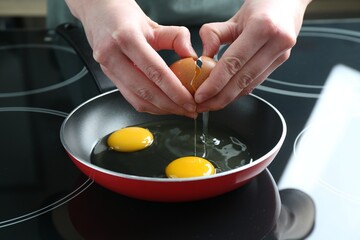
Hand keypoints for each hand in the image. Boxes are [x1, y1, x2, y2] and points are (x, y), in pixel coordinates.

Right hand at [65, 0, 197, 117]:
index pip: (155, 71)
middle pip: (145, 91)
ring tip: (180, 110)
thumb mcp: (154, 23)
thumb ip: (176, 37)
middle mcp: (112, 55)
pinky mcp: (108, 77)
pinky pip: (130, 98)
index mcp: (126, 37)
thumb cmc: (125, 17)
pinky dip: (150, 105)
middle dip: (170, 105)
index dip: (175, 91)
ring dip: (161, 109)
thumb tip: (192, 57)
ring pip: (137, 99)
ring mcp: (107, 68)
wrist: (99, 13)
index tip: (190, 101)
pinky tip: (164, 105)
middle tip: (189, 110)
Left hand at [196, 0, 311, 111]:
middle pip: (243, 79)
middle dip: (220, 97)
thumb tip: (203, 58)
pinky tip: (226, 95)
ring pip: (251, 84)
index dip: (215, 83)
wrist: (288, 2)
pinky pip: (257, 81)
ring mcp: (282, 54)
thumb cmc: (261, 5)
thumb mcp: (234, 16)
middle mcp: (277, 42)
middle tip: (202, 106)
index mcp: (263, 27)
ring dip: (229, 98)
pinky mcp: (281, 62)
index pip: (234, 62)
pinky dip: (240, 91)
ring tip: (211, 104)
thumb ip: (215, 35)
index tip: (200, 95)